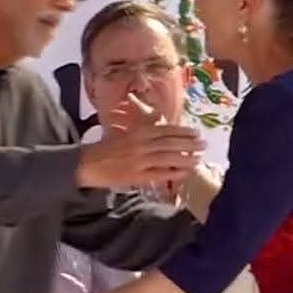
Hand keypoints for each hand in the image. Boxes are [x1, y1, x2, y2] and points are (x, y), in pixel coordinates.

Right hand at [76, 96, 202, 188]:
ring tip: (199, 158)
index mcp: (138, 133)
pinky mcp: (136, 176)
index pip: (165, 130)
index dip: (182, 131)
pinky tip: (185, 172)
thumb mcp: (125, 131)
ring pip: (167, 158)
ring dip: (185, 158)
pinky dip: (173, 173)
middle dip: (189, 144)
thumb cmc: (107, 147)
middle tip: (204, 144)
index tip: (196, 132)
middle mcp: (140, 145)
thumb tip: (159, 115)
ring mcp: (139, 161)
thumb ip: (144, 124)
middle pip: (169, 143)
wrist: (88, 163)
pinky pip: (159, 174)